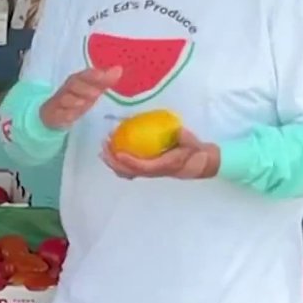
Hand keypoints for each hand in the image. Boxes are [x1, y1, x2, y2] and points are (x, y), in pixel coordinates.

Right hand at [39, 67, 122, 129]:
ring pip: (64, 99)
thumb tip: (119, 69)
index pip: (84, 75)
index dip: (92, 75)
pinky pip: (58, 114)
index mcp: (77, 80)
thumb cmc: (78, 98)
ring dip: (74, 101)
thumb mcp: (92, 90)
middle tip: (96, 93)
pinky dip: (64, 114)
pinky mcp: (54, 114)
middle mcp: (67, 89)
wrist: (55, 112)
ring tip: (83, 103)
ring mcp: (59, 102)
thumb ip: (105, 80)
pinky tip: (71, 117)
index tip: (102, 75)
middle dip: (84, 88)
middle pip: (73, 84)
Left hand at [101, 128, 220, 179]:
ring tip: (103, 149)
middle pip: (129, 171)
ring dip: (113, 162)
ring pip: (126, 171)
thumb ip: (185, 138)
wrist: (200, 163)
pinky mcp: (147, 168)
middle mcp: (154, 171)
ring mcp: (149, 171)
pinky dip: (118, 160)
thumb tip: (178, 131)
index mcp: (164, 166)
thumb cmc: (195, 151)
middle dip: (114, 161)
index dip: (129, 161)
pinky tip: (112, 149)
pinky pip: (129, 167)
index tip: (118, 152)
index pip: (143, 167)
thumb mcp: (193, 143)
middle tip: (104, 146)